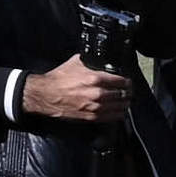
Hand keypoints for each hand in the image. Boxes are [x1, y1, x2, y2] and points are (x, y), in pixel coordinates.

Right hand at [18, 57, 133, 127]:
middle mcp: (98, 94)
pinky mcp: (91, 117)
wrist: (46, 95)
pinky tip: (120, 111)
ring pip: (119, 106)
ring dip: (125, 103)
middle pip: (122, 94)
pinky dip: (118, 114)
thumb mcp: (75, 62)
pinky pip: (112, 117)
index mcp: (95, 79)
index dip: (127, 81)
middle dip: (127, 92)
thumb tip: (99, 59)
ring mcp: (95, 107)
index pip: (120, 81)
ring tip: (126, 101)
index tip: (128, 82)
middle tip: (129, 91)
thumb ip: (90, 61)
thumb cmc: (59, 78)